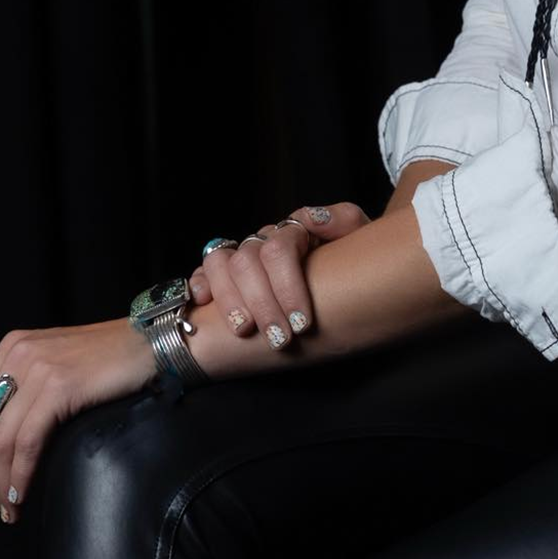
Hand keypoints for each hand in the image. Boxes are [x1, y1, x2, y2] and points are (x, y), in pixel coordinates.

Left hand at [0, 317, 155, 526]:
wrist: (152, 343)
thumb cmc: (112, 359)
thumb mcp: (56, 362)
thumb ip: (26, 385)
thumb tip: (2, 438)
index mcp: (11, 348)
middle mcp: (17, 354)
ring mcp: (38, 368)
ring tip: (7, 510)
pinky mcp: (60, 386)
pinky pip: (28, 441)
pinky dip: (19, 474)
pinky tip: (20, 494)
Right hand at [187, 201, 372, 350]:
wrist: (347, 272)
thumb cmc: (351, 261)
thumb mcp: (358, 240)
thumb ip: (344, 221)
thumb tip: (314, 219)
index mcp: (294, 230)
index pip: (279, 249)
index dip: (288, 287)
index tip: (303, 323)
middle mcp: (263, 240)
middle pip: (248, 262)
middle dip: (262, 304)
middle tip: (279, 338)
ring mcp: (242, 255)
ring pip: (219, 265)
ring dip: (230, 300)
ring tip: (245, 331)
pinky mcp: (223, 274)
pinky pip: (201, 272)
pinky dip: (199, 285)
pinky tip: (204, 304)